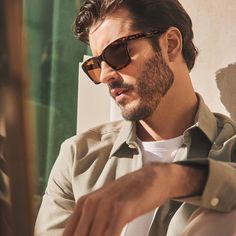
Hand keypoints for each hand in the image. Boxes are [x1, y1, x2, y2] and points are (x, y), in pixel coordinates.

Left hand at [63, 162, 206, 235]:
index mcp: (84, 203)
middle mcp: (92, 203)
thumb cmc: (129, 193)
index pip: (69, 232)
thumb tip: (86, 232)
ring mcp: (107, 204)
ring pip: (95, 235)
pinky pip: (112, 232)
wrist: (152, 177)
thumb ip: (92, 218)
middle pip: (80, 235)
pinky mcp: (123, 208)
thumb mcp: (105, 203)